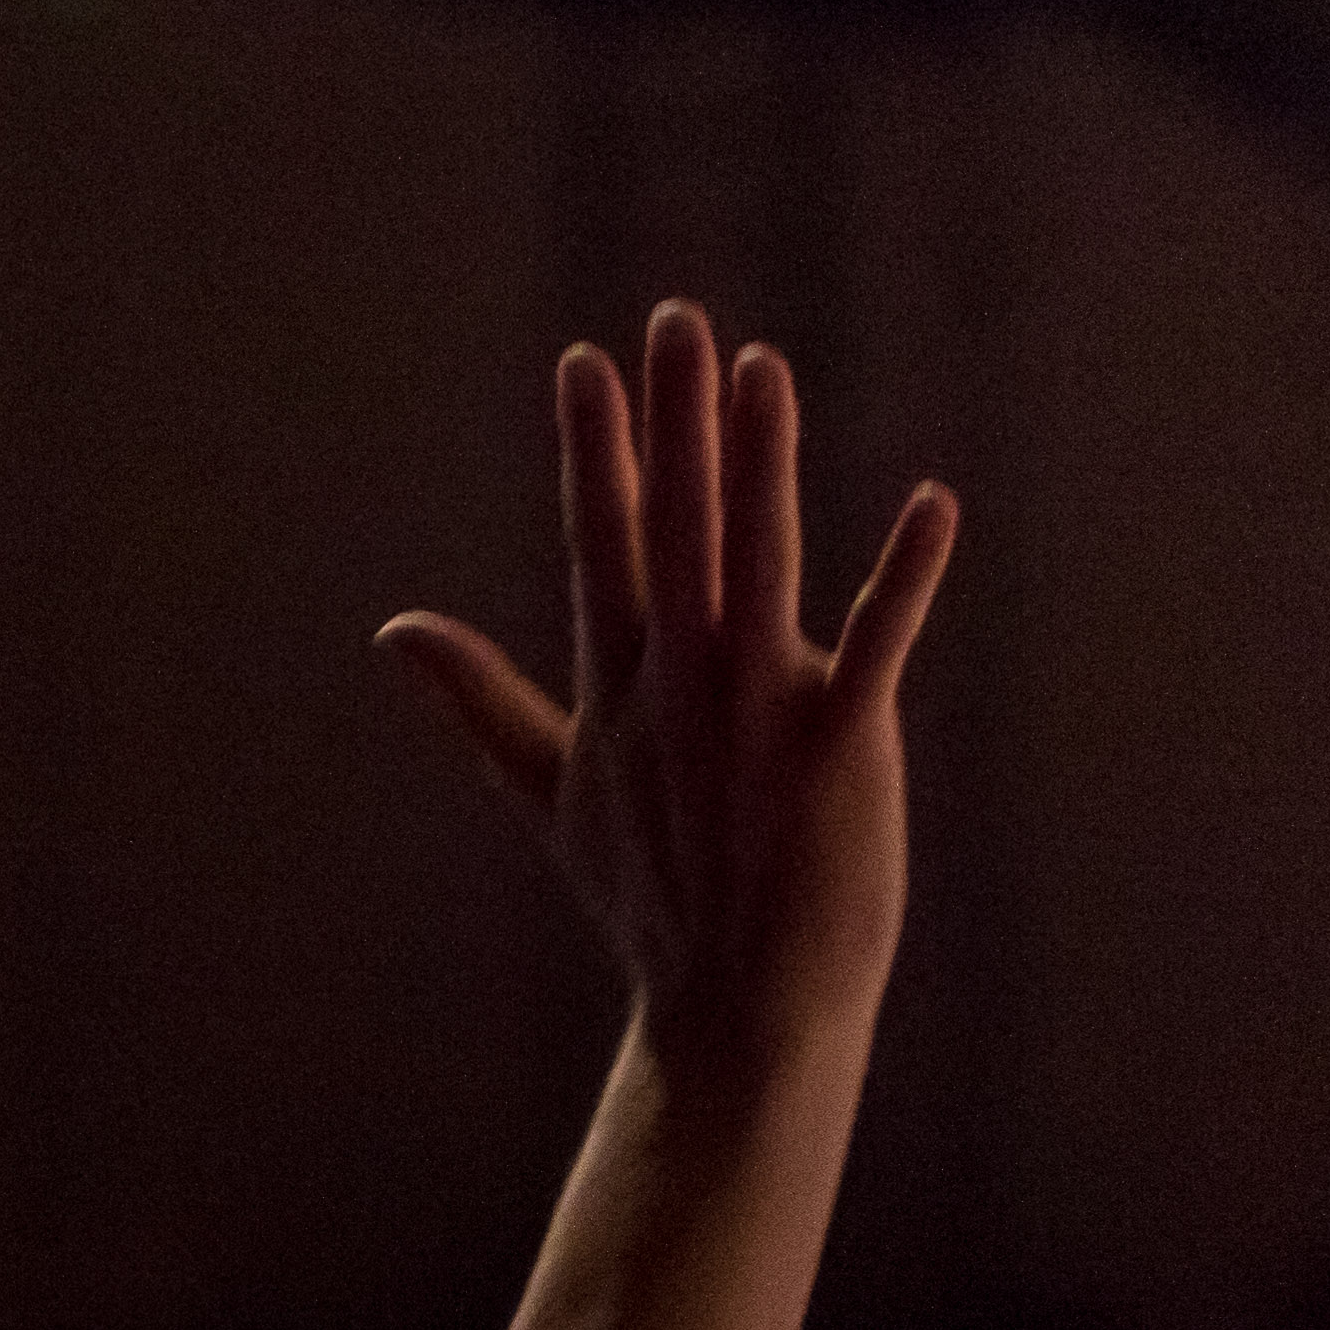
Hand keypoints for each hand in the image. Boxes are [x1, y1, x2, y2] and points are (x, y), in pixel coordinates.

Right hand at [384, 305, 954, 1100]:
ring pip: (758, 561)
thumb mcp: (548, 792)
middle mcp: (680, 685)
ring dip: (760, 464)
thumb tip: (395, 634)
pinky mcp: (839, 747)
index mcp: (620, 687)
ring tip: (763, 369)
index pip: (604, 543)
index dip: (597, 449)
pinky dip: (905, 577)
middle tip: (675, 319)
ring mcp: (757, 712)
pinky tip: (934, 503)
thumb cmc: (650, 903)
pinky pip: (879, 645)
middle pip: (676, 528)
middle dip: (673, 421)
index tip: (586, 360)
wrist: (735, 1010)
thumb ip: (478, 701)